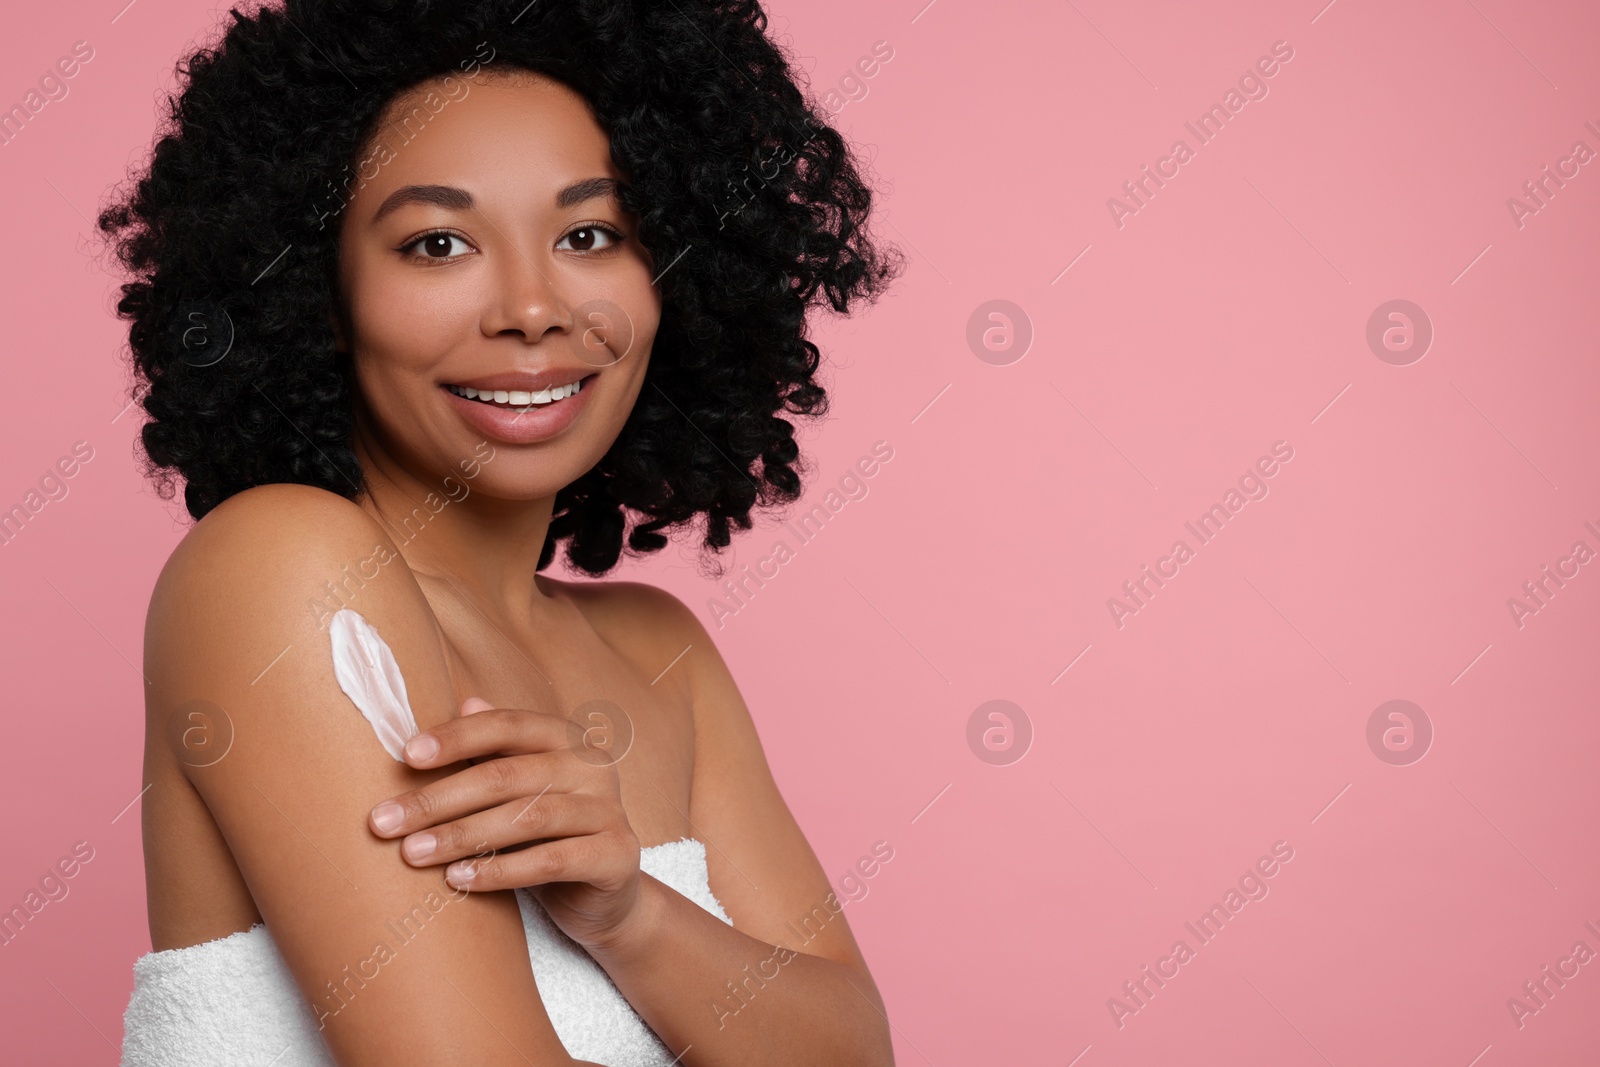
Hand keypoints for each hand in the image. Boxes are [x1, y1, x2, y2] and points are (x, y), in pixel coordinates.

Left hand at [367, 697, 646, 953]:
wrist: (606, 895)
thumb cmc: (549, 836)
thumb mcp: (520, 791)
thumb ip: (494, 751)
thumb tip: (464, 701)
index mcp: (568, 739)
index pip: (507, 725)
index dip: (456, 737)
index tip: (406, 756)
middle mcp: (594, 767)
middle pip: (507, 775)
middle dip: (439, 798)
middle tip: (384, 822)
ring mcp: (609, 810)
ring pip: (527, 818)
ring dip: (461, 836)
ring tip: (412, 854)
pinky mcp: (615, 856)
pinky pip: (550, 861)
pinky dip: (500, 870)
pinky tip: (458, 879)